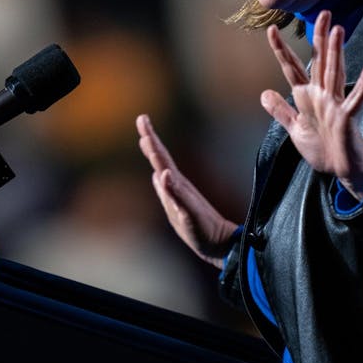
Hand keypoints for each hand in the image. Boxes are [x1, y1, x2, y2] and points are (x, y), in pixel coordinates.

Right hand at [136, 114, 238, 267]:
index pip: (161, 156)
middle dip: (150, 139)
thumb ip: (174, 194)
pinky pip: (166, 186)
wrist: (220, 244)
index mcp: (177, 184)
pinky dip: (160, 176)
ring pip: (163, 168)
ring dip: (154, 153)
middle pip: (161, 158)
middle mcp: (177, 185)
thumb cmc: (204, 232)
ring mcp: (179, 194)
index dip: (151, 138)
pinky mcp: (180, 205)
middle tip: (142, 120)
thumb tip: (161, 173)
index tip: (143, 119)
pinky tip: (157, 174)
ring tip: (145, 140)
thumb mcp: (188, 215)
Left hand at [260, 10, 362, 198]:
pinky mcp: (347, 118)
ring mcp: (335, 104)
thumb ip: (281, 111)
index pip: (293, 68)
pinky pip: (355, 99)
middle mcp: (322, 95)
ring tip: (338, 30)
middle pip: (319, 61)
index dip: (282, 50)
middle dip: (319, 38)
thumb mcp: (295, 129)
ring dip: (336, 53)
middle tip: (323, 13)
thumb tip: (264, 94)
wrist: (341, 169)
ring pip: (335, 73)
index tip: (271, 30)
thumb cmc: (322, 149)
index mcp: (308, 97)